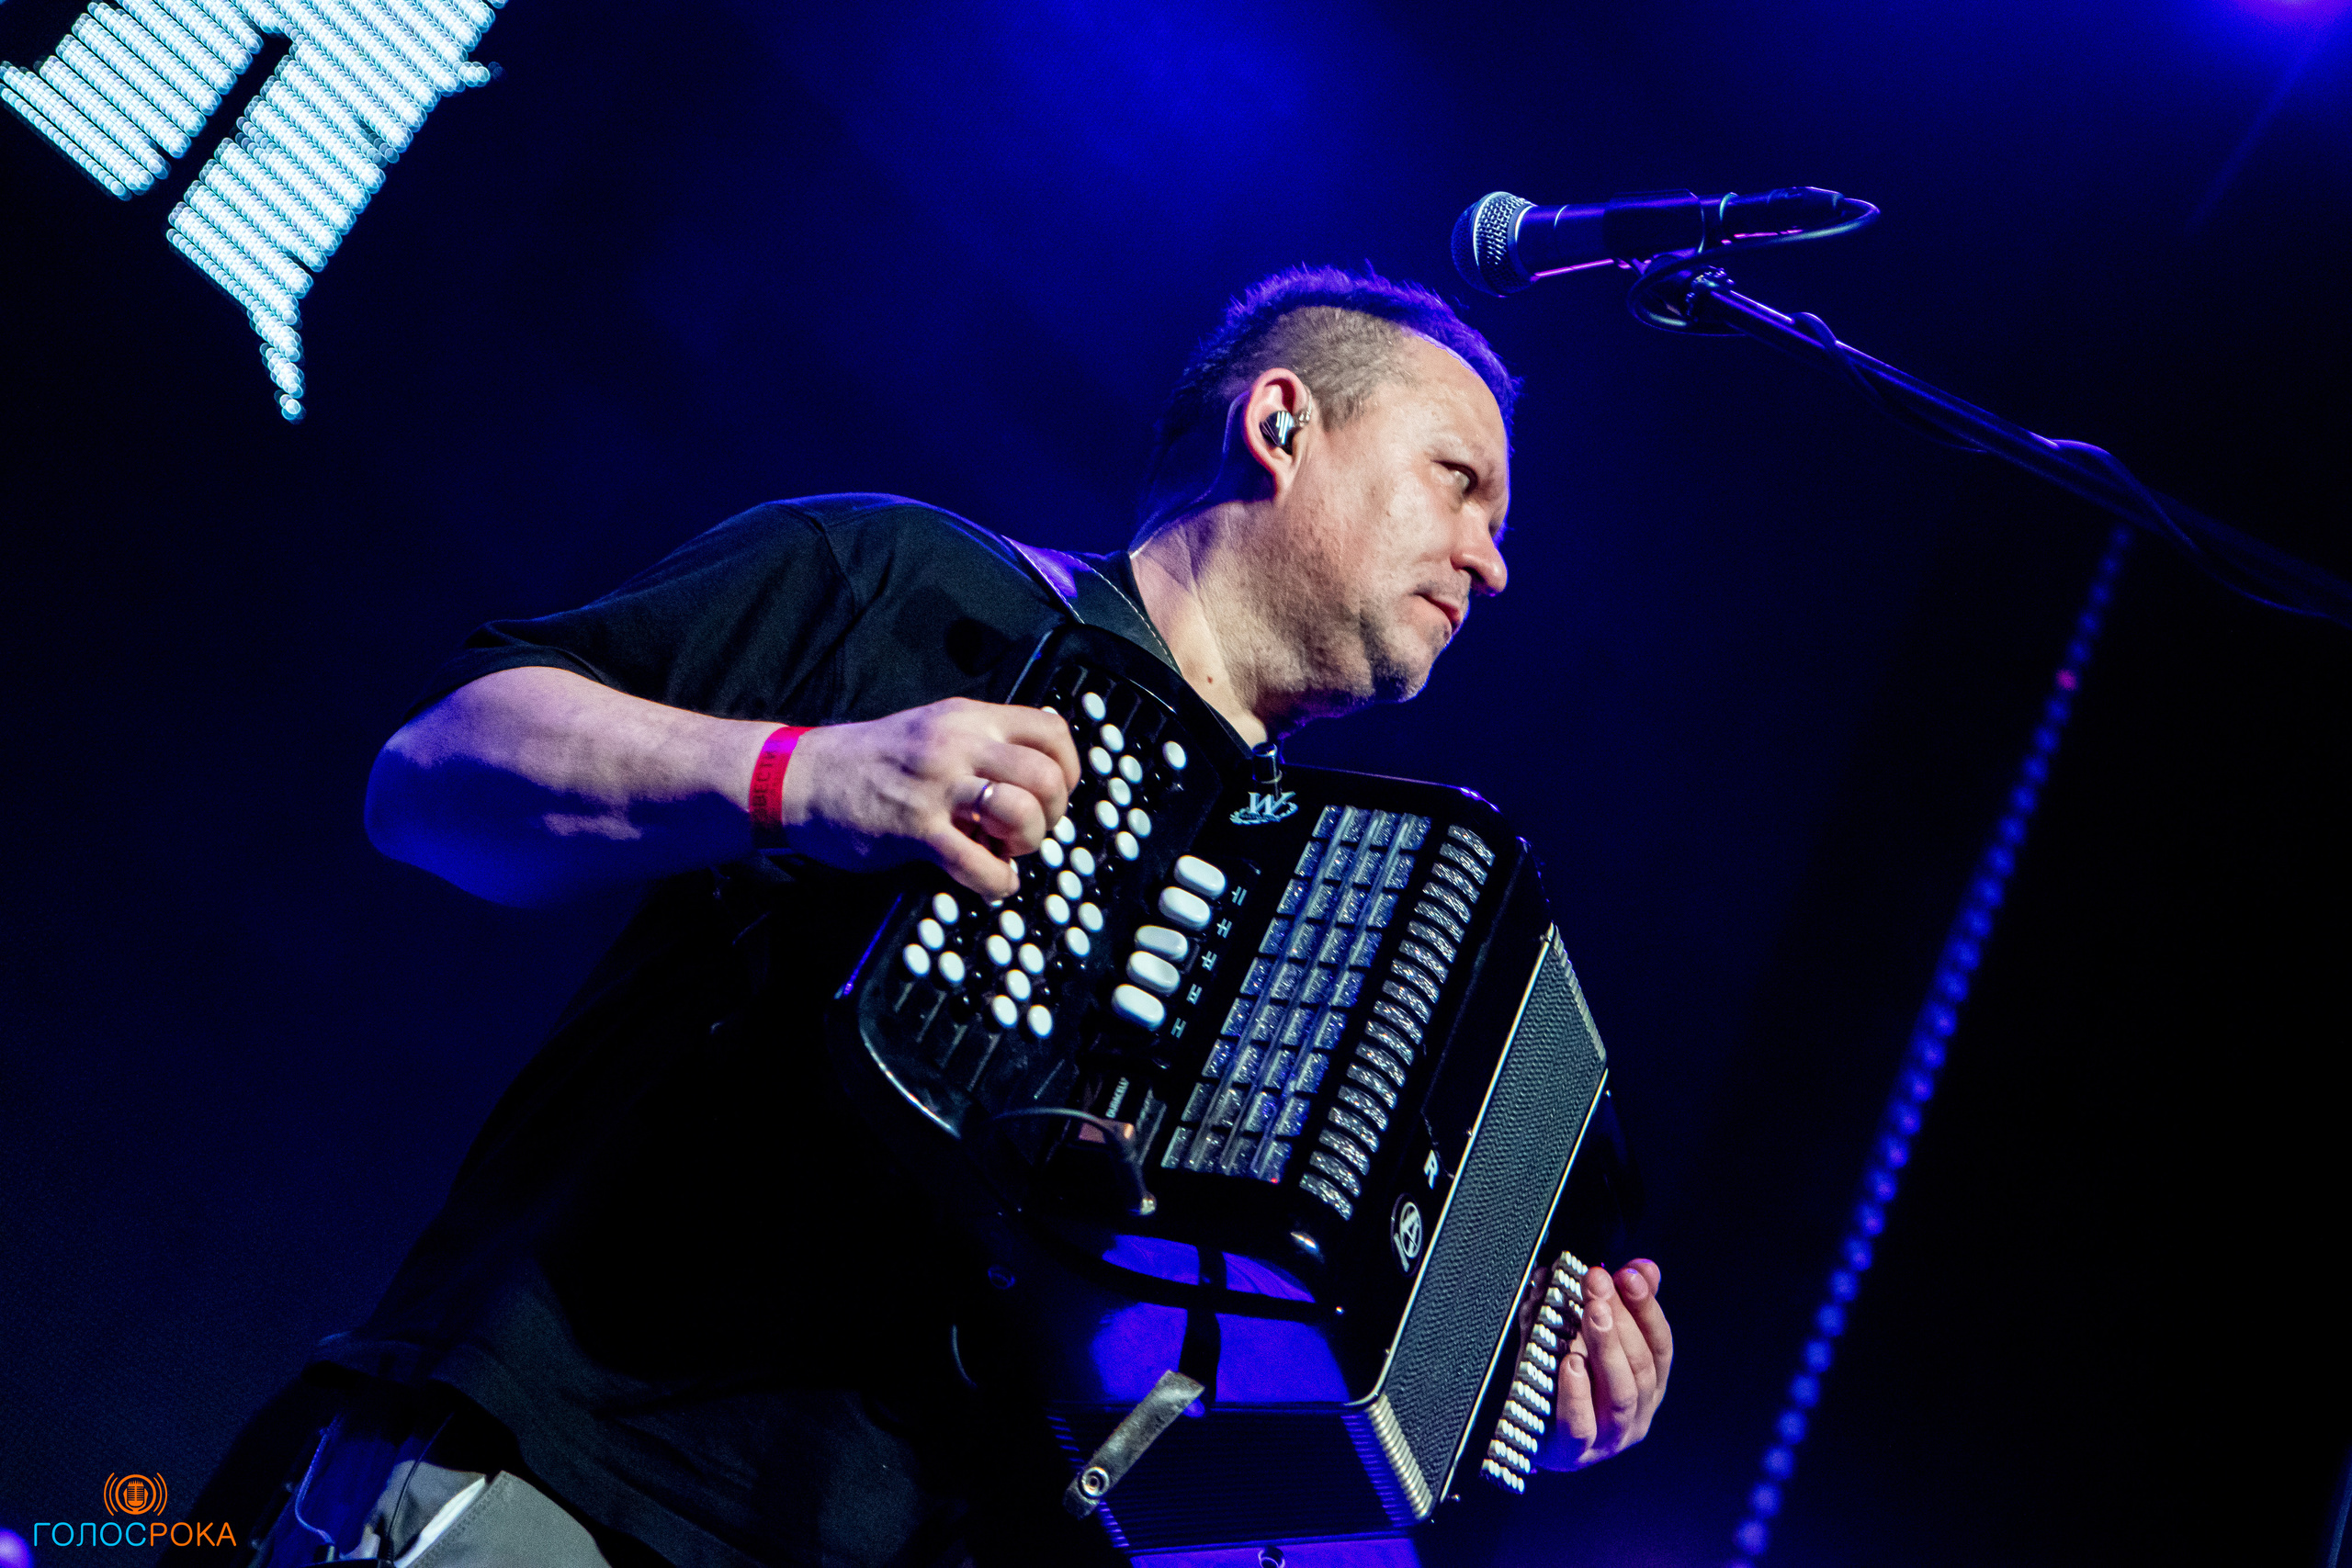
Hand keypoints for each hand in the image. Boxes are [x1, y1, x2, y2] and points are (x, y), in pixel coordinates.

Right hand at [776, 698, 1080, 897]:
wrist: (800, 778)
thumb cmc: (871, 762)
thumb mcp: (934, 731)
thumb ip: (983, 744)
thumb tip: (1038, 772)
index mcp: (969, 717)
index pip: (1053, 731)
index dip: (1068, 771)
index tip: (1051, 795)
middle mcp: (959, 743)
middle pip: (1047, 775)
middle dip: (1051, 814)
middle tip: (1025, 831)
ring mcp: (937, 785)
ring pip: (1021, 811)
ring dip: (1025, 843)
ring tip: (1003, 850)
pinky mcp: (915, 829)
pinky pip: (979, 863)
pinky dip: (996, 882)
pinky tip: (986, 880)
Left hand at [1542, 1259, 1671, 1469]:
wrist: (1527, 1434)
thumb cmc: (1564, 1380)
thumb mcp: (1588, 1337)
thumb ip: (1619, 1305)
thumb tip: (1645, 1268)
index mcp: (1646, 1387)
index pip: (1659, 1346)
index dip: (1647, 1308)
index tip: (1629, 1274)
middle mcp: (1636, 1415)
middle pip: (1640, 1366)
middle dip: (1622, 1319)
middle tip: (1599, 1284)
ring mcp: (1608, 1438)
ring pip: (1620, 1393)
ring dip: (1607, 1347)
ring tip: (1592, 1313)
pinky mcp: (1573, 1452)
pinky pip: (1581, 1425)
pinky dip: (1577, 1393)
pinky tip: (1570, 1363)